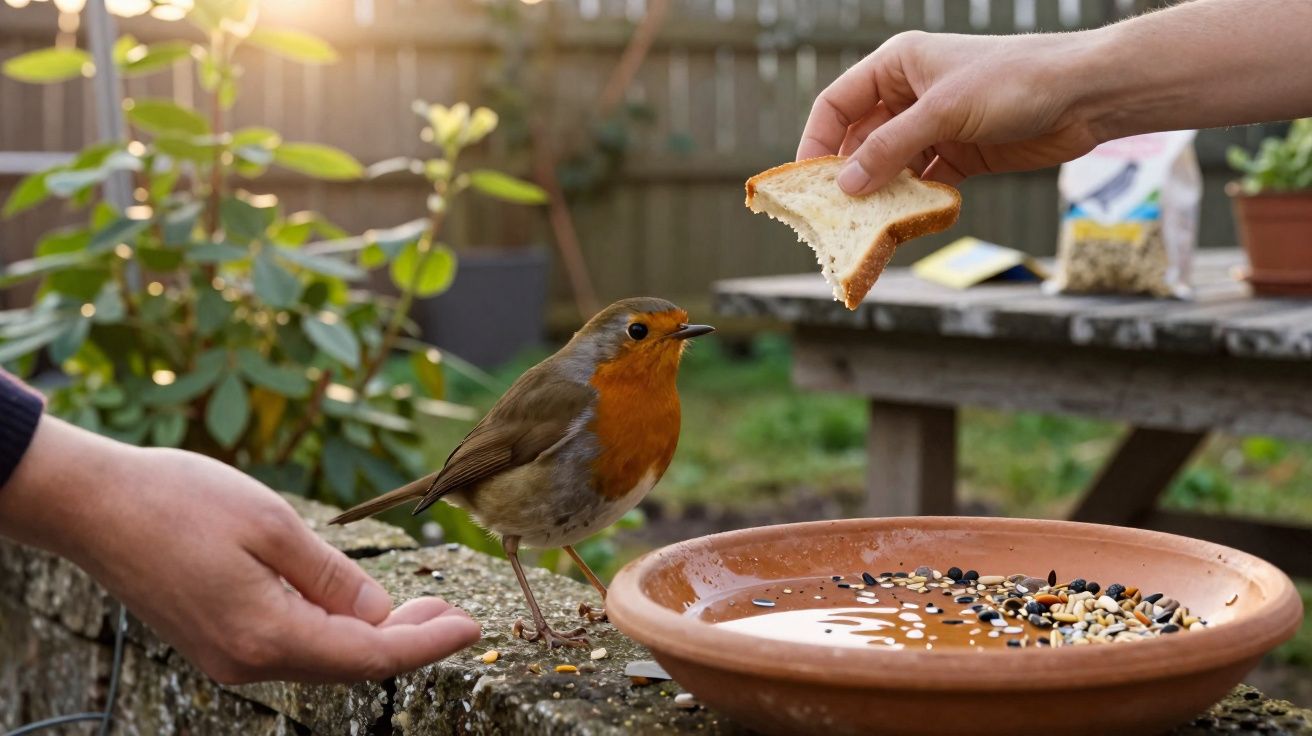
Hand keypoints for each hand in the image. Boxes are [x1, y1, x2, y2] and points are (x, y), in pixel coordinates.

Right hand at [0, 416, 480, 683]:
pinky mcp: (217, 643)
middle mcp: (246, 661)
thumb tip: (380, 615)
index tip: (472, 626)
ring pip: (323, 658)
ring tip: (422, 605)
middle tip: (455, 610)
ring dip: (374, 635)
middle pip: (350, 664)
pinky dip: (335, 630)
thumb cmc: (179, 502)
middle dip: (408, 639)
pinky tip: (358, 606)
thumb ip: (335, 578)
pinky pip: (293, 647)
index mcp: (265, 635)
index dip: (428, 644)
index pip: (370, 656)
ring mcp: (228, 657)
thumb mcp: (274, 526)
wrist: (91, 505)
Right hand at [798, 31, 1100, 194]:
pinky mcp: (960, 155)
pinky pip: (923, 183)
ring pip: (891, 166)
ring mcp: (935, 127)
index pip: (838, 104)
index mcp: (897, 66)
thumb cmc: (1013, 81)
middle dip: (848, 176)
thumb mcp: (943, 112)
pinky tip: (908, 221)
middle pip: (861, 140)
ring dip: (881, 194)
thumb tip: (846, 185)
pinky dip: (915, 202)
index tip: (805, 181)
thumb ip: (890, 149)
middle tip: (833, 214)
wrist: (1084, 95)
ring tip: (866, 226)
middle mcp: (910, 95)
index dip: (817, 141)